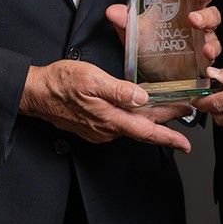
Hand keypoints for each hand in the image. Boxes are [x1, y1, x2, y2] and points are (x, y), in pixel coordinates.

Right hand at [19, 60, 191, 151]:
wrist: (37, 93)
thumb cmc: (61, 83)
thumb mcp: (91, 79)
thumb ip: (118, 90)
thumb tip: (142, 97)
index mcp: (110, 119)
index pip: (146, 131)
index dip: (169, 138)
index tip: (186, 144)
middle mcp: (107, 129)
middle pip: (144, 126)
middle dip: (166, 121)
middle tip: (185, 111)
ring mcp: (100, 130)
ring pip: (132, 124)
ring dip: (151, 117)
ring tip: (168, 106)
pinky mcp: (94, 126)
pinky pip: (120, 123)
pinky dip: (134, 116)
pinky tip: (139, 106)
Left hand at [106, 0, 221, 64]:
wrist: (153, 74)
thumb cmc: (148, 46)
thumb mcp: (133, 32)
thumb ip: (125, 21)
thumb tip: (113, 11)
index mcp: (177, 1)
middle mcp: (192, 13)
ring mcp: (200, 33)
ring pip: (213, 18)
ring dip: (206, 17)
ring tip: (195, 20)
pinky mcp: (204, 52)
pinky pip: (214, 47)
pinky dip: (212, 47)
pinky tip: (205, 49)